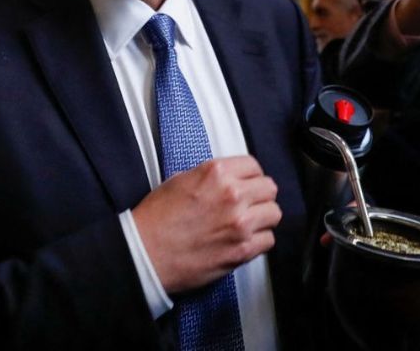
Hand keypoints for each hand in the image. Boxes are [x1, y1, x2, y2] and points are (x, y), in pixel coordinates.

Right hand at [131, 156, 281, 292]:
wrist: (146, 253)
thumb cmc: (156, 220)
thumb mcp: (180, 180)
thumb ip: (211, 176)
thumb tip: (228, 179)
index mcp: (216, 173)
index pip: (254, 166)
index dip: (250, 176)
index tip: (248, 183)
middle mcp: (232, 195)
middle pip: (269, 189)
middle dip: (259, 195)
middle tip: (249, 203)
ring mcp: (240, 223)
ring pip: (274, 213)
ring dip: (262, 218)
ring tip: (249, 222)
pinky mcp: (242, 250)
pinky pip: (268, 240)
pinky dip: (259, 241)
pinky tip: (244, 240)